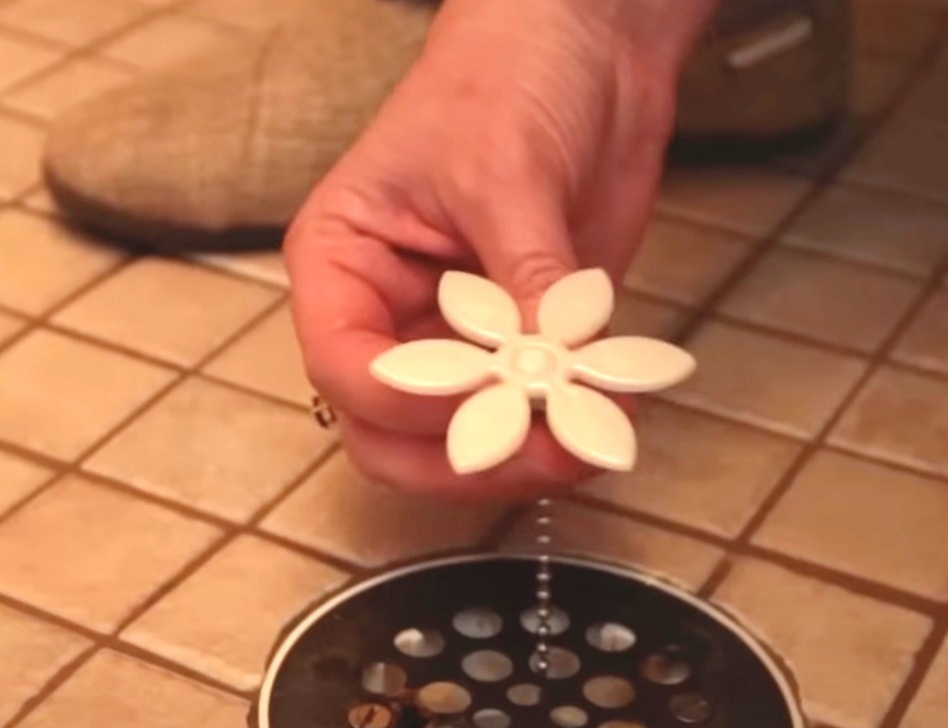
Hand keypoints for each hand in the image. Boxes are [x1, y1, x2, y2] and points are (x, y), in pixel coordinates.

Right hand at [285, 0, 715, 502]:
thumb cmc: (503, 78)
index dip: (406, 403)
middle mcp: (386, 315)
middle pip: (387, 434)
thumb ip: (521, 276)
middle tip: (539, 450)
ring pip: (456, 442)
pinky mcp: (519, 346)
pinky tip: (606, 411)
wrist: (584, 49)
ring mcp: (452, 339)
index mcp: (341, 265)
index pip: (343, 366)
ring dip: (516, 455)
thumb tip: (542, 371)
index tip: (483, 398)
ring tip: (585, 437)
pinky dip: (565, 427)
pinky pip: (528, 414)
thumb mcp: (505, 172)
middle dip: (460, 457)